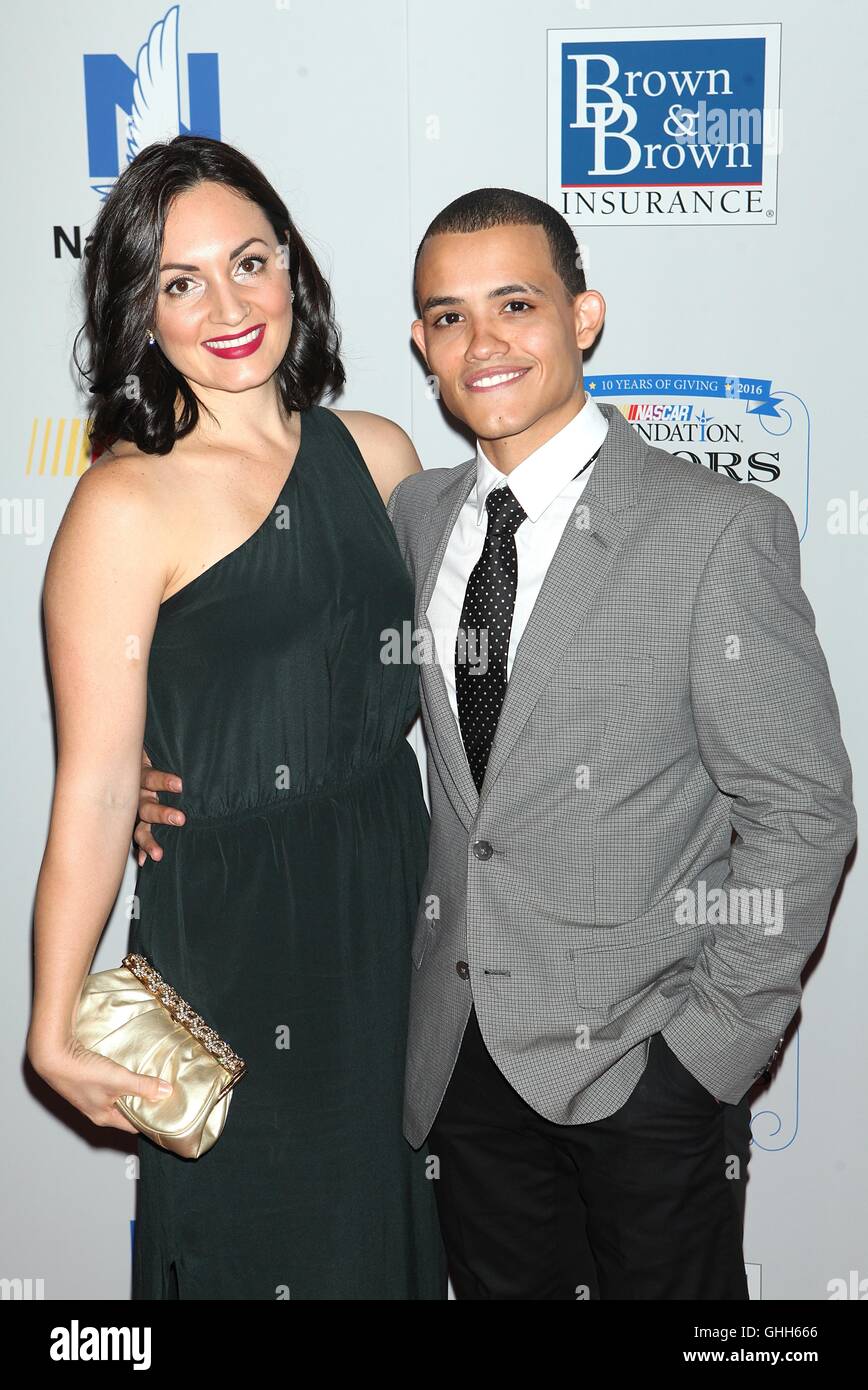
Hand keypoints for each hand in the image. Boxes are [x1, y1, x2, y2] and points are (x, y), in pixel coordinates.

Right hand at [29, 1034, 172, 1136]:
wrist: (53, 1055)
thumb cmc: (82, 1073)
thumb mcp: (119, 1080)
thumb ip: (143, 1086)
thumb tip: (166, 1092)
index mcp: (104, 1117)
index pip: (134, 1125)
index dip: (151, 1119)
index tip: (168, 1110)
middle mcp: (96, 1110)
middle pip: (127, 1110)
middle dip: (144, 1101)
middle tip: (163, 1091)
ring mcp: (90, 1095)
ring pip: (118, 1095)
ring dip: (132, 1087)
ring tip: (150, 1077)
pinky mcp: (86, 1080)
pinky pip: (109, 1083)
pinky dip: (120, 1077)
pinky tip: (128, 1066)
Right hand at [134, 747, 183, 865]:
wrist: (124, 756)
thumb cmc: (152, 751)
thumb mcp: (157, 747)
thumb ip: (169, 746)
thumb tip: (197, 730)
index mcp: (140, 773)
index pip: (150, 777)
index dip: (163, 781)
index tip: (180, 785)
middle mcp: (135, 793)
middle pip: (145, 805)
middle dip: (161, 814)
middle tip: (180, 819)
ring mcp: (133, 808)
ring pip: (138, 825)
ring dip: (148, 840)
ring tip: (158, 853)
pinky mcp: (134, 820)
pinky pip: (135, 836)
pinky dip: (141, 849)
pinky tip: (145, 860)